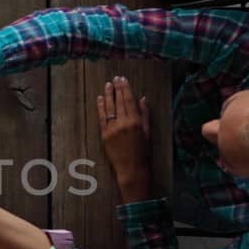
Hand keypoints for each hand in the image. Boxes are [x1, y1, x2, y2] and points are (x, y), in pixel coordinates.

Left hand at [96, 77, 151, 203]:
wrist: (132, 169)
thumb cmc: (143, 152)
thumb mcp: (148, 132)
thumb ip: (144, 114)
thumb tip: (142, 99)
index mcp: (136, 122)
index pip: (129, 100)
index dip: (125, 88)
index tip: (123, 79)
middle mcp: (123, 123)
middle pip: (118, 102)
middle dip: (117, 88)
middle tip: (115, 78)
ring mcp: (112, 129)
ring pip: (109, 108)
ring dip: (108, 95)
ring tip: (107, 85)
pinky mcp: (104, 135)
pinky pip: (101, 118)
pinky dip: (100, 107)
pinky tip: (100, 99)